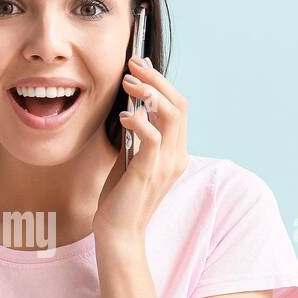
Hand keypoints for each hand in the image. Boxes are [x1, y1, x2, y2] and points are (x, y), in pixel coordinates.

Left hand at [93, 56, 189, 243]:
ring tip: (128, 82)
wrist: (118, 234)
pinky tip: (124, 116)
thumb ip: (136, 136)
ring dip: (150, 92)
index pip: (179, 107)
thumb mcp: (130, 159)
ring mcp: (165, 165)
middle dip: (157, 79)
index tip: (140, 65)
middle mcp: (176, 156)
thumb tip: (131, 105)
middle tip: (133, 64)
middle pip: (179, 104)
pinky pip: (152, 138)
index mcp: (175, 152)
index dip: (162, 83)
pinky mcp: (149, 172)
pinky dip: (139, 121)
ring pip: (171, 115)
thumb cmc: (120, 198)